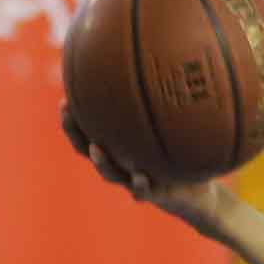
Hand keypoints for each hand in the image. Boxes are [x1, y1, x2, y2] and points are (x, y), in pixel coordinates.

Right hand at [69, 112, 236, 231]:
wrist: (199, 192)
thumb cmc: (183, 155)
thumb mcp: (175, 128)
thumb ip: (164, 106)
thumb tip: (163, 68)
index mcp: (120, 149)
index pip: (89, 132)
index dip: (73, 119)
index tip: (64, 99)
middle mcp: (122, 164)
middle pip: (89, 150)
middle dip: (75, 133)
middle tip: (67, 113)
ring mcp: (136, 180)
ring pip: (111, 173)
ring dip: (102, 162)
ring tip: (95, 149)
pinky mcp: (156, 195)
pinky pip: (144, 191)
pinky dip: (140, 185)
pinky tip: (139, 177)